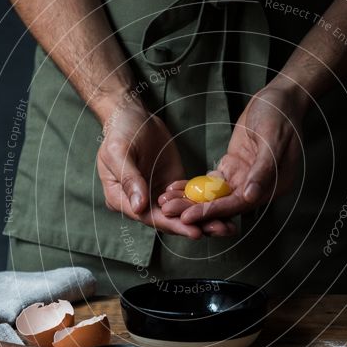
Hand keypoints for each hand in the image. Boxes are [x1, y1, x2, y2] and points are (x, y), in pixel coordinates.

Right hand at [97, 102, 232, 237]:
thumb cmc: (120, 132)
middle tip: (219, 229)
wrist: (131, 115)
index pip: (149, 217)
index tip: (194, 231)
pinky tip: (223, 209)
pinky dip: (204, 204)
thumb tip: (139, 207)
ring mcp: (157, 195)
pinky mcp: (172, 185)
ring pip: (181, 212)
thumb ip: (129, 180)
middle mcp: (140, 203)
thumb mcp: (119, 153)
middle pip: (168, 219)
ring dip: (204, 219)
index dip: (173, 225)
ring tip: (227, 226)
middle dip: (194, 226)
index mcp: (121, 199)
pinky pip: (189, 197)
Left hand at [159, 84, 307, 224]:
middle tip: (169, 211)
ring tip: (167, 202)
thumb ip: (263, 170)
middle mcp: (258, 187)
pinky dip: (195, 186)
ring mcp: (244, 177)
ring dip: (192, 199)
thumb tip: (250, 196)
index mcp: (274, 186)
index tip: (189, 216)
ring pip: (215, 195)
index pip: (239, 204)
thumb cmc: (281, 115)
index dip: (213, 211)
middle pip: (224, 204)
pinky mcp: (234, 167)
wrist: (279, 97)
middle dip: (196, 209)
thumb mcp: (274, 140)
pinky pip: (212, 182)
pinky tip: (176, 188)